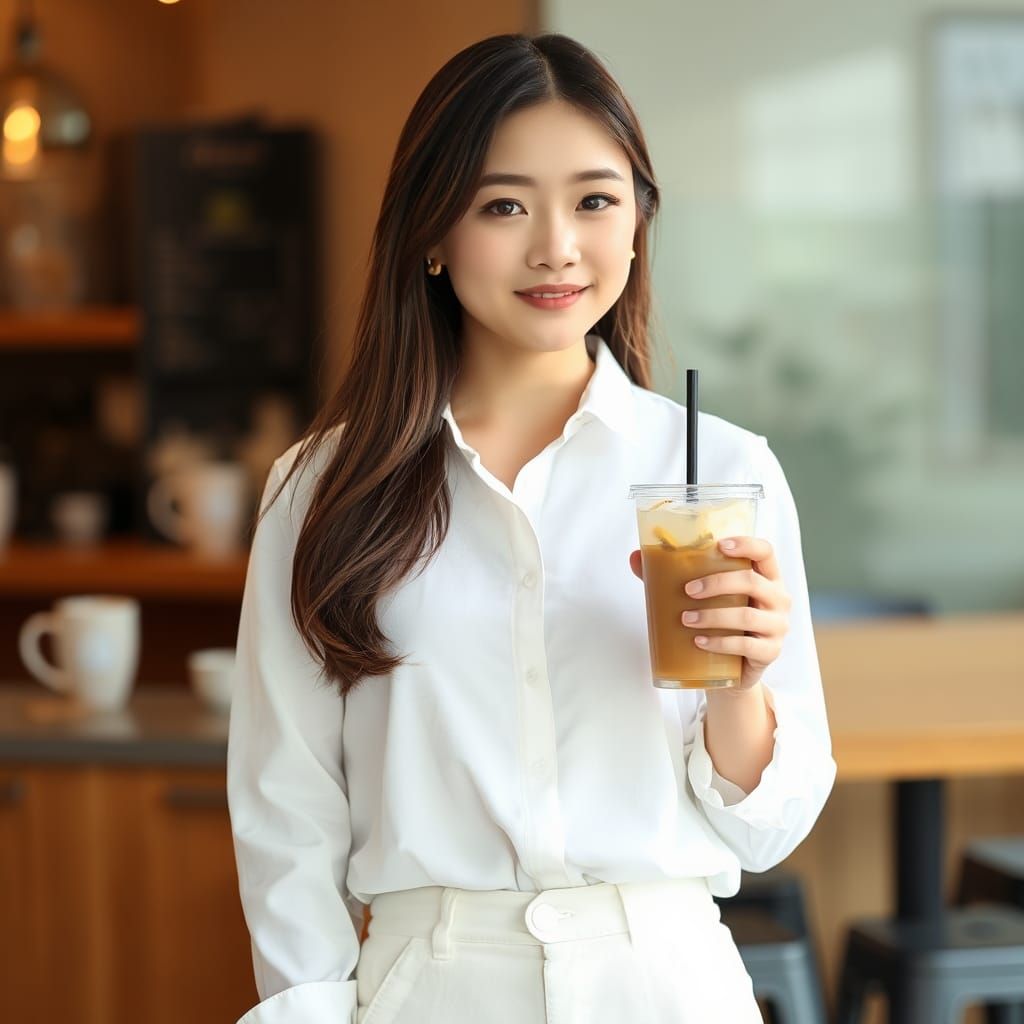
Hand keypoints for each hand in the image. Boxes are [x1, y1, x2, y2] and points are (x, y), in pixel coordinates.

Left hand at [628, 537, 790, 689]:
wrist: (732, 670)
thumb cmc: (719, 621)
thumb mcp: (702, 596)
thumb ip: (670, 575)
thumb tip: (635, 556)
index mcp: (766, 577)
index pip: (765, 552)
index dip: (747, 545)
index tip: (719, 545)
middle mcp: (777, 598)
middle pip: (752, 581)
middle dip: (717, 583)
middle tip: (687, 590)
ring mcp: (777, 626)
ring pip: (747, 616)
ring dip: (713, 616)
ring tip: (686, 619)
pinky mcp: (770, 652)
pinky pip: (746, 645)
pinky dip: (719, 643)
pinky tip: (698, 642)